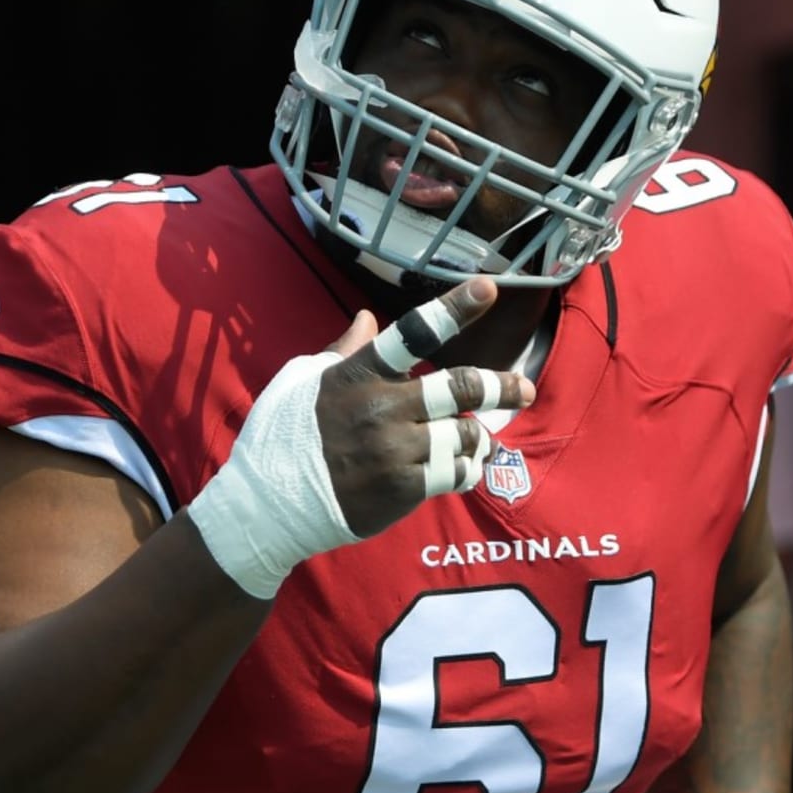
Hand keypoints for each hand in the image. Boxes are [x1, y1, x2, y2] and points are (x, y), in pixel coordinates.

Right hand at [187, 277, 534, 596]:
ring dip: (480, 437)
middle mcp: (381, 406)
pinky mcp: (402, 489)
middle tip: (523, 389)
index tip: (489, 287)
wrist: (268, 505)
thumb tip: (367, 316)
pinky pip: (455, 473)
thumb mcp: (302, 380)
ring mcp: (393, 449)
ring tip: (483, 441)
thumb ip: (344, 350)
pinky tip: (463, 468)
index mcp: (358, 373)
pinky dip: (466, 469)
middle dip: (500, 385)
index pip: (413, 333)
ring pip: (465, 434)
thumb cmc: (282, 436)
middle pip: (458, 387)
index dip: (454, 308)